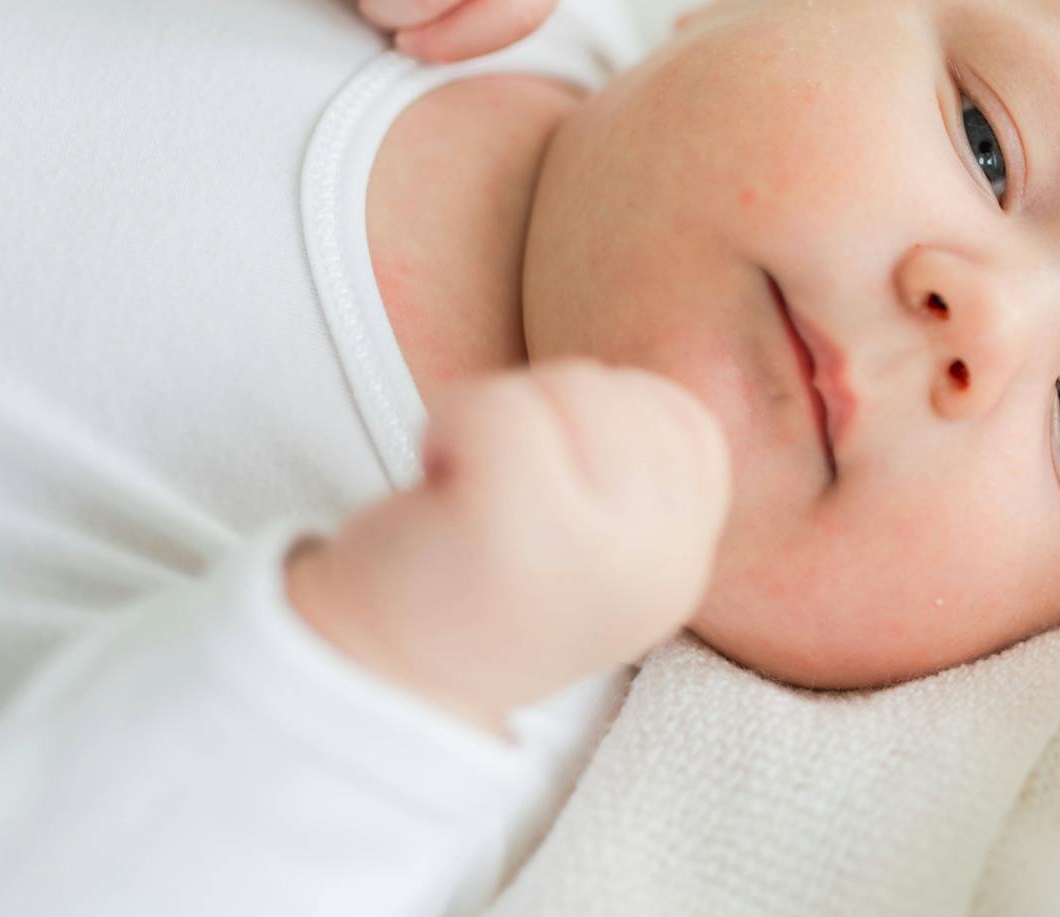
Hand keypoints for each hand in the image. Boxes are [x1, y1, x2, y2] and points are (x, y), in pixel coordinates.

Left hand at [286, 360, 731, 732]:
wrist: (373, 673)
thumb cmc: (473, 580)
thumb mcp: (591, 538)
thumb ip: (635, 468)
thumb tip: (627, 386)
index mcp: (681, 567)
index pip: (687, 422)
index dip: (601, 419)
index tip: (546, 482)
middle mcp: (660, 567)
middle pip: (623, 395)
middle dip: (546, 410)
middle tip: (495, 485)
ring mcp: (593, 552)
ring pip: (570, 389)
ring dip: (499, 412)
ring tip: (470, 484)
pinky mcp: (513, 531)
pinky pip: (500, 405)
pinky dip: (451, 417)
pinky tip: (436, 472)